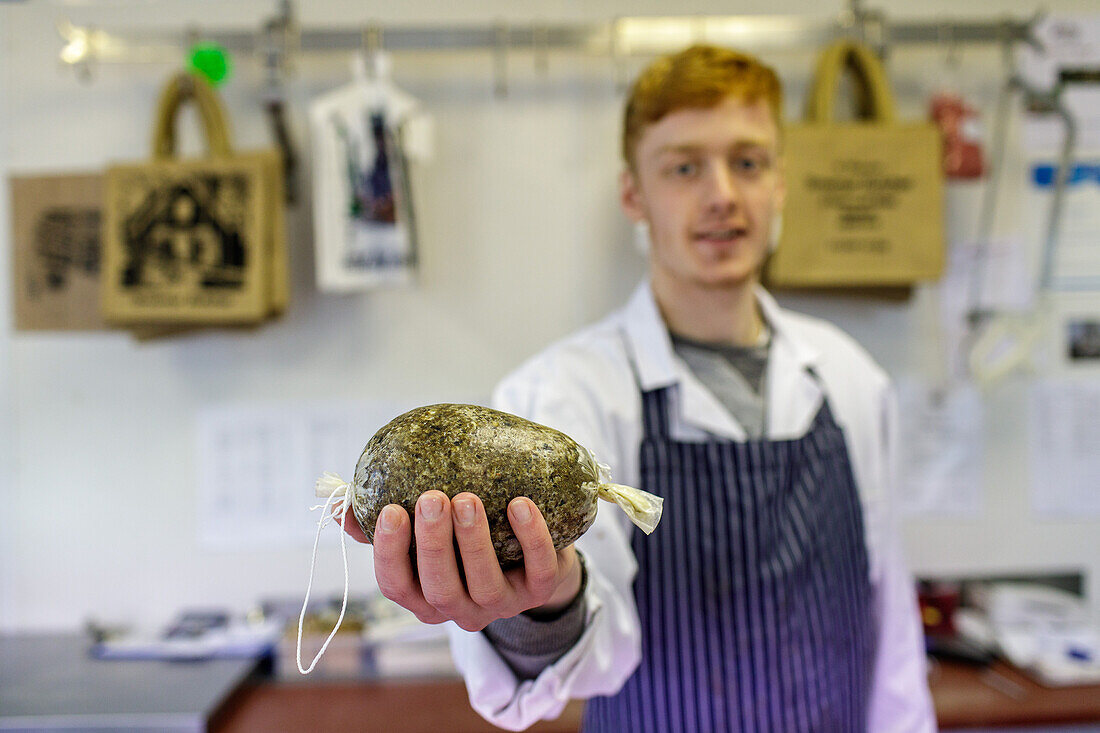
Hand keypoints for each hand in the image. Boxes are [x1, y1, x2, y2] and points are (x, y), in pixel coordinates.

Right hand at [364, 491, 582, 631]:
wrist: (530, 552)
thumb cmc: (462, 538)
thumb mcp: (421, 533)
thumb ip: (381, 522)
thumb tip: (341, 507)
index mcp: (423, 596)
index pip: (396, 585)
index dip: (390, 553)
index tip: (391, 510)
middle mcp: (459, 608)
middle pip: (439, 588)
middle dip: (433, 544)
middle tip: (433, 499)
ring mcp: (501, 604)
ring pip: (484, 584)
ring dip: (474, 541)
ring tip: (468, 499)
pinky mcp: (539, 591)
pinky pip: (538, 570)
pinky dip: (531, 538)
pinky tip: (520, 504)